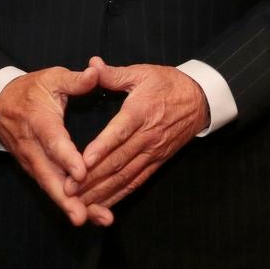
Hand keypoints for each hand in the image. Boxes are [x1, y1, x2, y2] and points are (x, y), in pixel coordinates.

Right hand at [0, 66, 108, 226]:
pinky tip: (84, 214)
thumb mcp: (52, 78)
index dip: (67, 158)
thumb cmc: (31, 89)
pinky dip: (64, 202)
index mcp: (39, 122)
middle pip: (49, 175)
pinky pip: (49, 187)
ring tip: (89, 219)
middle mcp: (33, 147)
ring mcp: (31, 161)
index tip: (82, 173)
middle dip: (67, 197)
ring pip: (49, 186)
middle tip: (84, 214)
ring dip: (68, 205)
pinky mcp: (34, 169)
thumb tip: (95, 72)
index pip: (54, 142)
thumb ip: (75, 79)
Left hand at [67, 57, 209, 211]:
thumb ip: (114, 73)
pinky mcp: (158, 161)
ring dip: (102, 191)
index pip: (119, 132)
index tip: (81, 162)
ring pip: (125, 175)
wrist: (200, 99)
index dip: (101, 148)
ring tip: (79, 203)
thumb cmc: (168, 83)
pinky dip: (119, 195)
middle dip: (92, 177)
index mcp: (141, 111)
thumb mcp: (143, 72)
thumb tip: (91, 65)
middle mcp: (147, 135)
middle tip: (68, 190)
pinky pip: (137, 181)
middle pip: (118, 160)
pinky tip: (103, 204)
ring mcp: (153, 151)